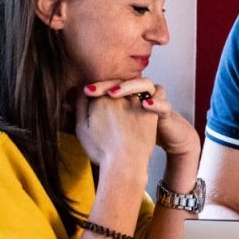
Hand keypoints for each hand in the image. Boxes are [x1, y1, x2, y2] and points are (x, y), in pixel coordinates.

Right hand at [75, 78, 157, 173]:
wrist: (125, 164)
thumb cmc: (102, 150)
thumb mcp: (82, 129)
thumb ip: (80, 106)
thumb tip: (78, 89)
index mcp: (100, 99)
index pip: (98, 88)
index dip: (97, 96)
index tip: (98, 107)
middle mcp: (119, 97)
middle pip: (116, 88)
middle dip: (113, 95)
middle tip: (114, 115)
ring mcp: (136, 102)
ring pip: (133, 90)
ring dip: (131, 95)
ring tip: (129, 114)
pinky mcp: (150, 110)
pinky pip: (153, 96)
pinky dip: (151, 99)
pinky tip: (146, 107)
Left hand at [81, 78, 199, 167]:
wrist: (141, 158)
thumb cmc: (118, 143)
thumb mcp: (99, 129)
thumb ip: (87, 112)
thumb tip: (75, 98)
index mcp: (121, 99)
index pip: (109, 84)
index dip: (98, 86)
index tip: (86, 91)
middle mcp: (136, 97)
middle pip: (124, 81)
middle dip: (110, 84)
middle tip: (95, 91)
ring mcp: (151, 103)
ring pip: (146, 84)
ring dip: (131, 86)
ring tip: (115, 94)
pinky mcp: (163, 113)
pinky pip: (163, 103)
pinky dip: (156, 103)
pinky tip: (145, 106)